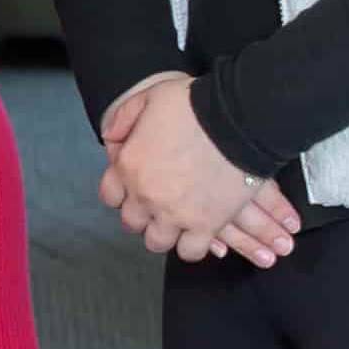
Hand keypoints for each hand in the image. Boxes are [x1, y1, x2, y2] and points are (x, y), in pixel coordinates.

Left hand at [98, 77, 297, 266]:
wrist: (238, 120)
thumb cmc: (195, 105)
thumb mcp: (150, 97)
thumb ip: (125, 118)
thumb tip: (112, 137)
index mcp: (129, 166)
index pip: (110, 196)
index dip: (123, 194)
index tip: (136, 191)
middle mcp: (145, 195)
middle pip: (133, 222)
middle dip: (144, 215)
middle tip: (161, 206)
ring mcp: (174, 213)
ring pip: (158, 241)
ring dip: (166, 233)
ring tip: (179, 223)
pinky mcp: (205, 225)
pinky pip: (190, 251)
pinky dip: (193, 245)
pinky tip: (200, 233)